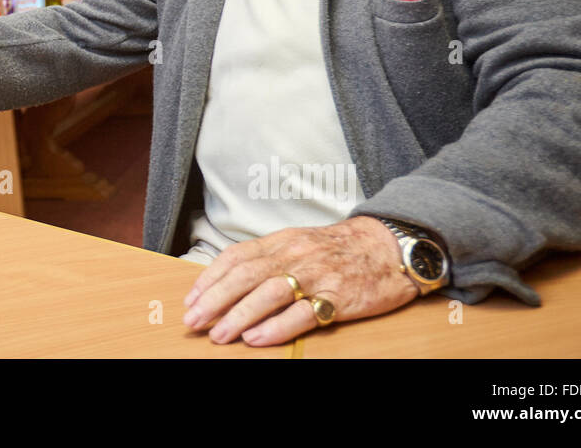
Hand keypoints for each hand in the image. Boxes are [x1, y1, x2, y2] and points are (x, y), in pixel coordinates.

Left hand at [182, 216, 418, 345]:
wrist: (389, 246)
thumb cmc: (340, 249)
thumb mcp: (299, 242)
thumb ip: (268, 258)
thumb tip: (231, 280)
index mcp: (281, 241)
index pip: (236, 257)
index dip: (210, 278)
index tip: (191, 299)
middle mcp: (294, 255)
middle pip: (246, 276)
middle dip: (215, 300)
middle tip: (194, 321)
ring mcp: (316, 275)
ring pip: (269, 293)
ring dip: (239, 316)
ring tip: (219, 335)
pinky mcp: (338, 296)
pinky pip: (303, 313)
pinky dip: (277, 327)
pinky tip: (256, 338)